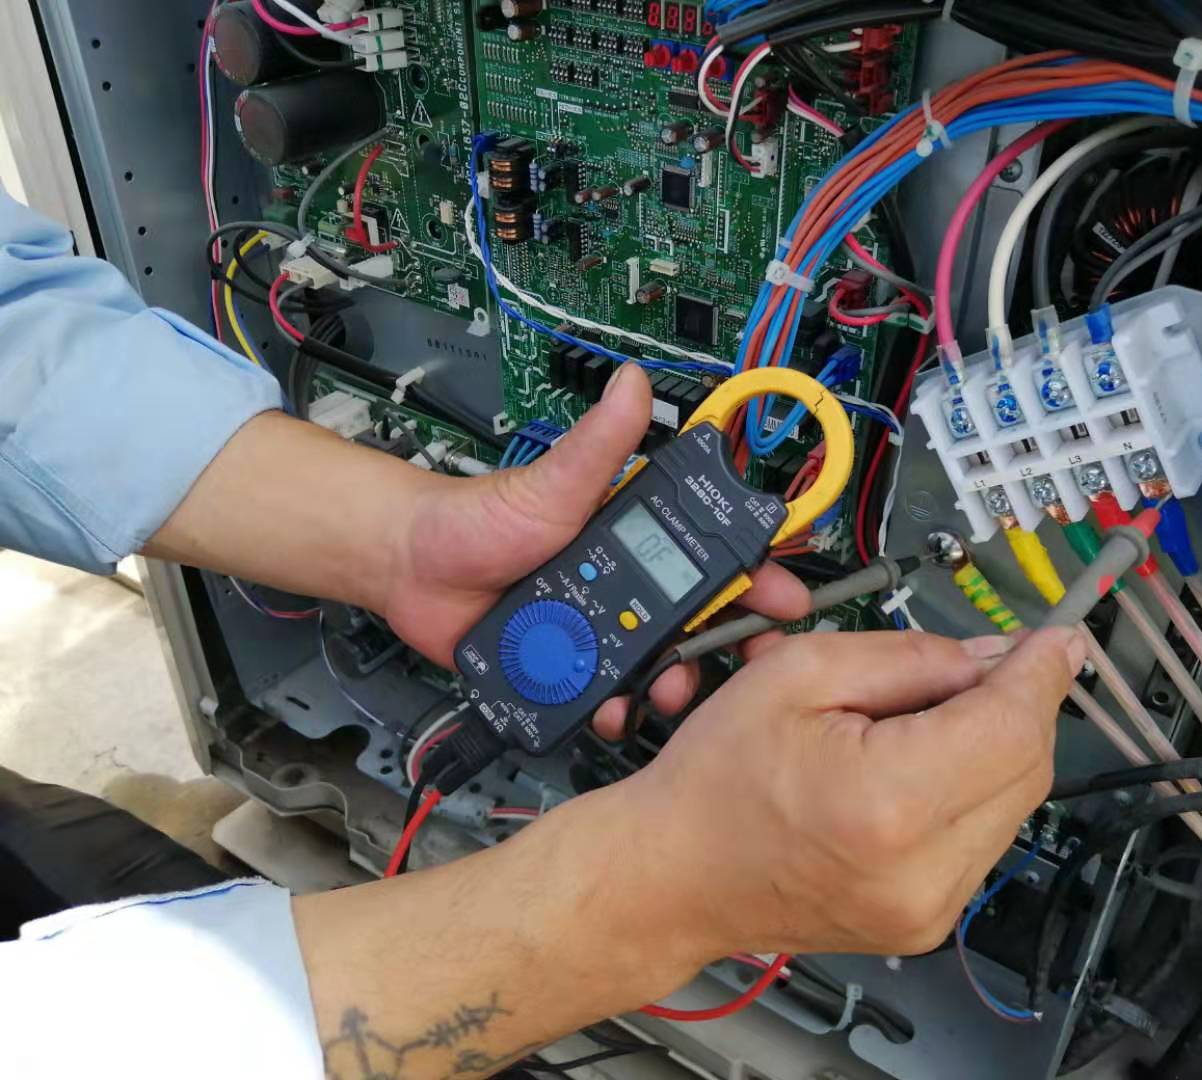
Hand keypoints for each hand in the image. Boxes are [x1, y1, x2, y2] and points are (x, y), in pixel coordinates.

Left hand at [380, 363, 809, 715]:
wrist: (409, 571)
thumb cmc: (478, 519)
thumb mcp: (551, 483)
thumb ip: (598, 444)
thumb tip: (632, 384)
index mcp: (635, 540)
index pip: (713, 558)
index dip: (757, 580)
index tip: (785, 601)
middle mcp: (625, 588)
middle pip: (697, 624)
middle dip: (724, 648)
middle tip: (732, 663)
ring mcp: (598, 634)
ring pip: (657, 668)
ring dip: (672, 686)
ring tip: (661, 691)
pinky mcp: (567, 671)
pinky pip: (606, 697)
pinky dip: (616, 710)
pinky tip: (611, 710)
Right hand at [603, 627, 1082, 962]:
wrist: (674, 875)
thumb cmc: (716, 778)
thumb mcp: (799, 674)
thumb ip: (910, 657)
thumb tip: (992, 656)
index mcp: (887, 802)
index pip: (1012, 725)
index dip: (1042, 672)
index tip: (1058, 639)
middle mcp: (920, 870)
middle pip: (1029, 766)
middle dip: (1016, 705)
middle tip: (975, 667)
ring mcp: (927, 909)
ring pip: (1015, 805)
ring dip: (993, 748)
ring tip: (921, 723)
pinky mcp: (925, 923)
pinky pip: (983, 839)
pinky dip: (968, 792)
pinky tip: (917, 770)